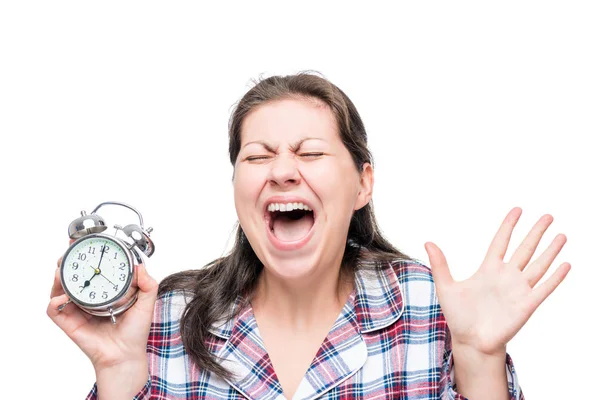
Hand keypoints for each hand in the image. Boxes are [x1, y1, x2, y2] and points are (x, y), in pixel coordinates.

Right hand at [47, 244, 157, 372]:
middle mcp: (89, 299)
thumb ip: (148, 284)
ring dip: (58, 277)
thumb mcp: (146, 303)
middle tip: (69, 252)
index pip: (93, 270)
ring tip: (61, 269)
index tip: (85, 242)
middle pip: (72, 276)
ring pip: (59, 289)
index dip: (87, 256)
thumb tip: (140, 266)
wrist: (126, 354)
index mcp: (105, 292)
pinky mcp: (69, 323)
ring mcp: (77, 310)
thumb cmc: (135, 332)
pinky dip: (55, 301)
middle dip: (67, 262)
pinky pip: (54, 309)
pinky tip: (63, 296)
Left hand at [424, 207, 570, 355]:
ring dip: (550, 251)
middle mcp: (506, 276)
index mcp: (488, 269)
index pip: (501, 242)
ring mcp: (518, 290)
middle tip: (548, 216)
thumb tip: (427, 242)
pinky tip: (565, 264)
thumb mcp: (446, 287)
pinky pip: (544, 288)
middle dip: (536, 232)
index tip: (517, 210)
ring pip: (538, 265)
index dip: (509, 226)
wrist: (471, 342)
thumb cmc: (459, 317)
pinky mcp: (526, 305)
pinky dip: (555, 277)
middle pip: (525, 249)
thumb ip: (440, 265)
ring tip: (561, 235)